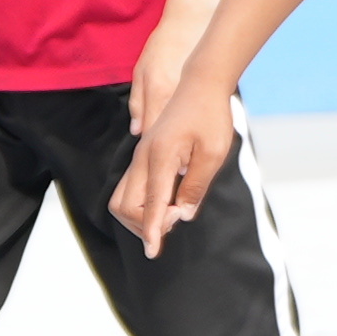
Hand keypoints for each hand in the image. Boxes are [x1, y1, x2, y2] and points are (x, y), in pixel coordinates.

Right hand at [112, 76, 235, 254]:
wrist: (201, 84)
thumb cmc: (211, 116)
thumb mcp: (213, 154)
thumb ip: (196, 186)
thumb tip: (184, 214)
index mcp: (160, 158)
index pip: (151, 204)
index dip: (152, 231)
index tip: (153, 252)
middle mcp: (142, 158)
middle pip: (125, 206)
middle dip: (145, 224)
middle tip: (180, 216)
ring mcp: (140, 156)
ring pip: (123, 198)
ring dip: (143, 215)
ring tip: (177, 210)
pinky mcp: (144, 155)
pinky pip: (132, 187)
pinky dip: (144, 202)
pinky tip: (171, 200)